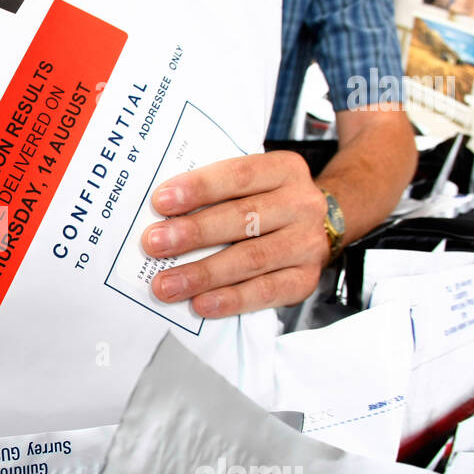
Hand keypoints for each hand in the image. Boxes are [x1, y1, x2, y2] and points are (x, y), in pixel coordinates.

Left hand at [140, 151, 329, 317]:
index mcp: (284, 170)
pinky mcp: (306, 279)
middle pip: (243, 218)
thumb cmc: (268, 202)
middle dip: (193, 233)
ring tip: (167, 283)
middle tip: (154, 244)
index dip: (199, 188)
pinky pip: (266, 292)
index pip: (239, 176)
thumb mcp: (252, 184)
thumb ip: (216, 191)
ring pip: (251, 259)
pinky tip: (202, 304)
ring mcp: (307, 244)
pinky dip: (231, 299)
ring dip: (203, 273)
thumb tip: (162, 213)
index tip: (161, 202)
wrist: (319, 227)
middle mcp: (301, 205)